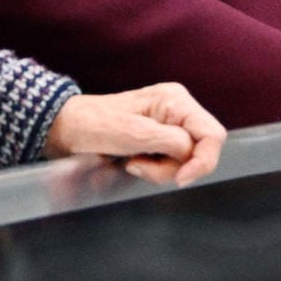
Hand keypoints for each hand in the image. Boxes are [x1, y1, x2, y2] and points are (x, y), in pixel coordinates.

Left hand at [44, 83, 226, 187]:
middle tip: (139, 166)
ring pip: (185, 161)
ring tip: (132, 163)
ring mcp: (170, 126)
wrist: (68, 128)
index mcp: (175, 101)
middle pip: (200, 151)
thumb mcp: (132, 132)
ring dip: (160, 170)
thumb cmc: (94, 124)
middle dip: (174, 167)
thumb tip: (191, 152)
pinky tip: (133, 162)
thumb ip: (169, 141)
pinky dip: (154, 169)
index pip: (212, 134)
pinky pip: (171, 163)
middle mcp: (178, 110)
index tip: (180, 179)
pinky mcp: (161, 140)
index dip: (203, 161)